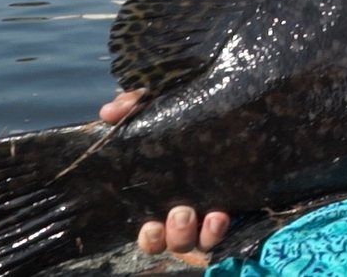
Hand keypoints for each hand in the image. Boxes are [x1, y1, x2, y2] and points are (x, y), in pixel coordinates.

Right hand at [100, 90, 230, 264]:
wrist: (236, 106)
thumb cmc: (186, 115)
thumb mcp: (159, 104)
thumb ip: (133, 105)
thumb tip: (109, 113)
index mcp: (164, 196)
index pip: (150, 231)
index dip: (149, 236)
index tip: (151, 224)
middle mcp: (187, 211)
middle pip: (174, 242)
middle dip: (175, 234)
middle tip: (180, 212)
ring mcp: (211, 211)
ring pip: (199, 242)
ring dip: (199, 233)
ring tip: (203, 213)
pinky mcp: (237, 206)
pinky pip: (226, 229)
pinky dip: (219, 228)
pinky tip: (220, 214)